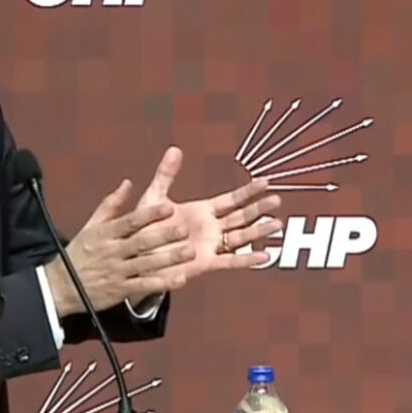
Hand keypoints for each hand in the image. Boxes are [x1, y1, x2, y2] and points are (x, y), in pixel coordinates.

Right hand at [44, 182, 194, 317]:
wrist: (60, 287)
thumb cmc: (78, 253)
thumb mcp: (90, 226)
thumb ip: (110, 205)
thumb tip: (127, 184)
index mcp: (105, 233)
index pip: (130, 221)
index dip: (150, 214)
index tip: (168, 207)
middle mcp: (112, 251)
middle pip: (141, 242)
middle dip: (164, 235)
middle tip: (184, 229)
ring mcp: (117, 272)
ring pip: (146, 264)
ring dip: (169, 259)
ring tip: (189, 252)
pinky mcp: (120, 290)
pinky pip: (144, 286)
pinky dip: (162, 283)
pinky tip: (179, 278)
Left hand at [135, 146, 283, 281]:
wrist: (135, 256)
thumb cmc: (143, 227)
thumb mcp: (154, 196)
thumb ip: (165, 174)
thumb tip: (175, 148)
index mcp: (201, 211)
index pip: (231, 199)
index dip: (248, 191)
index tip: (266, 182)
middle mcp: (210, 228)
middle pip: (241, 217)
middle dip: (259, 208)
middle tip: (277, 200)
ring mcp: (210, 246)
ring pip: (241, 237)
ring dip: (258, 231)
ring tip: (276, 224)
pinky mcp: (205, 263)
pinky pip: (229, 261)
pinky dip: (247, 259)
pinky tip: (264, 256)